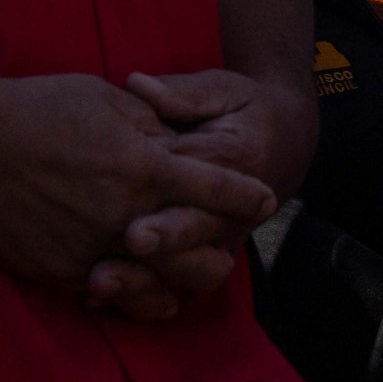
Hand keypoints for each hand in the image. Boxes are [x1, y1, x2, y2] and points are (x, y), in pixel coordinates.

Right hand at [0, 66, 274, 313]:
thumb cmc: (36, 108)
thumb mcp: (105, 99)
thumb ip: (149, 124)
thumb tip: (176, 143)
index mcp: (144, 165)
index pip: (214, 188)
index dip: (245, 196)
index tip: (267, 200)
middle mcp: (127, 215)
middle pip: (196, 258)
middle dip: (216, 258)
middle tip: (222, 254)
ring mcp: (94, 249)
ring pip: (156, 291)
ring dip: (174, 288)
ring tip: (180, 284)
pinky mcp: (61, 272)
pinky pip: (108, 295)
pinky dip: (124, 293)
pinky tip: (127, 285)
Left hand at [86, 69, 293, 319]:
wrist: (287, 142)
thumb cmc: (246, 109)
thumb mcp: (224, 89)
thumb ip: (183, 92)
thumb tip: (137, 84)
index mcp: (235, 160)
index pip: (198, 179)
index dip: (160, 192)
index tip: (133, 219)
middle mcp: (230, 208)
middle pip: (190, 231)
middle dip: (156, 246)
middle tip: (119, 253)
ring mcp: (219, 237)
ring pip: (183, 268)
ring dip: (141, 280)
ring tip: (98, 284)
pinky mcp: (206, 254)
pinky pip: (174, 280)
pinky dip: (137, 293)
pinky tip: (95, 297)